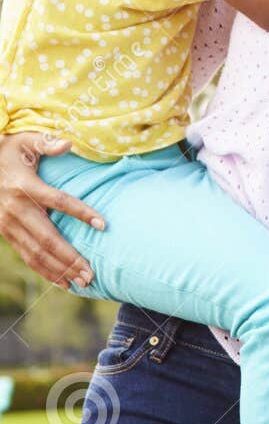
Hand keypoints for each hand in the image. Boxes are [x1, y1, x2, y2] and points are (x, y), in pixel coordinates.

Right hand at [0, 132, 100, 287]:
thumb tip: (68, 143)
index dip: (81, 212)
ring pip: (36, 253)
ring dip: (60, 270)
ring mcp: (8, 224)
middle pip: (47, 238)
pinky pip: (26, 256)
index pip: (58, 201)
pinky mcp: (6, 233)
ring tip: (83, 282)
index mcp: (25, 186)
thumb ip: (47, 142)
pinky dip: (45, 271)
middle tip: (92, 272)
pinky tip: (63, 282)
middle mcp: (15, 209)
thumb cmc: (11, 151)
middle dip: (70, 258)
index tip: (103, 224)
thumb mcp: (26, 140)